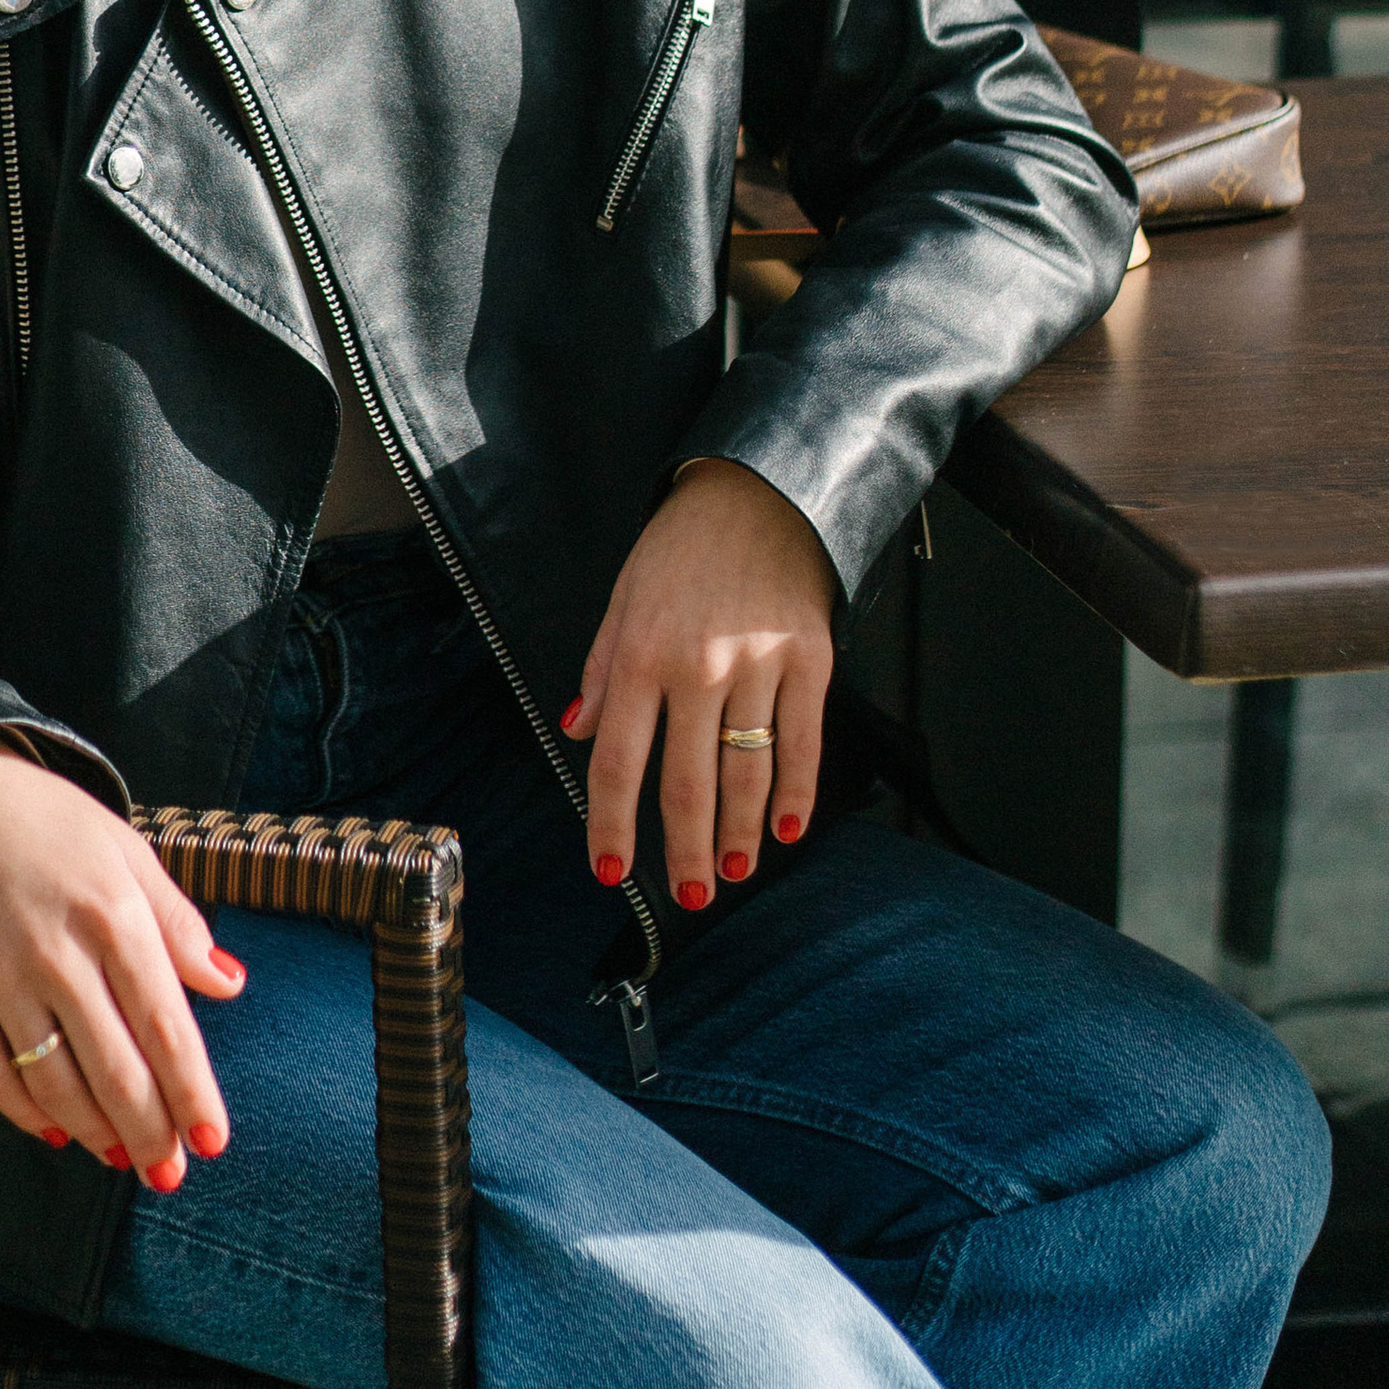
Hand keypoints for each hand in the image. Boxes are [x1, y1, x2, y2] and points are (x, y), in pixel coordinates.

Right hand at [0, 733, 242, 1186]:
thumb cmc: (47, 822)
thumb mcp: (126, 850)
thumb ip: (178, 922)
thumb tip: (227, 983)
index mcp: (113, 915)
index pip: (165, 1027)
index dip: (193, 1093)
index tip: (215, 1141)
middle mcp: (58, 954)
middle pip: (116, 1070)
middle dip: (151, 1132)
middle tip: (171, 1171)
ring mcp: (0, 979)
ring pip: (58, 1084)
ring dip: (98, 1132)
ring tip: (124, 1158)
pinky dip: (29, 1114)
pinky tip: (59, 1131)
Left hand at [564, 459, 836, 904]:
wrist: (759, 492)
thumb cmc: (680, 549)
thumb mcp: (623, 599)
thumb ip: (602, 672)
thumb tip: (577, 734)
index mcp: (641, 655)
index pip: (618, 761)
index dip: (611, 824)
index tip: (610, 871)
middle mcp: (698, 667)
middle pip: (686, 783)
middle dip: (685, 850)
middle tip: (690, 896)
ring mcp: (759, 665)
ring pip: (747, 774)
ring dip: (741, 835)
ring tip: (734, 873)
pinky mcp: (811, 660)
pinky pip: (803, 742)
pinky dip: (798, 792)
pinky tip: (788, 831)